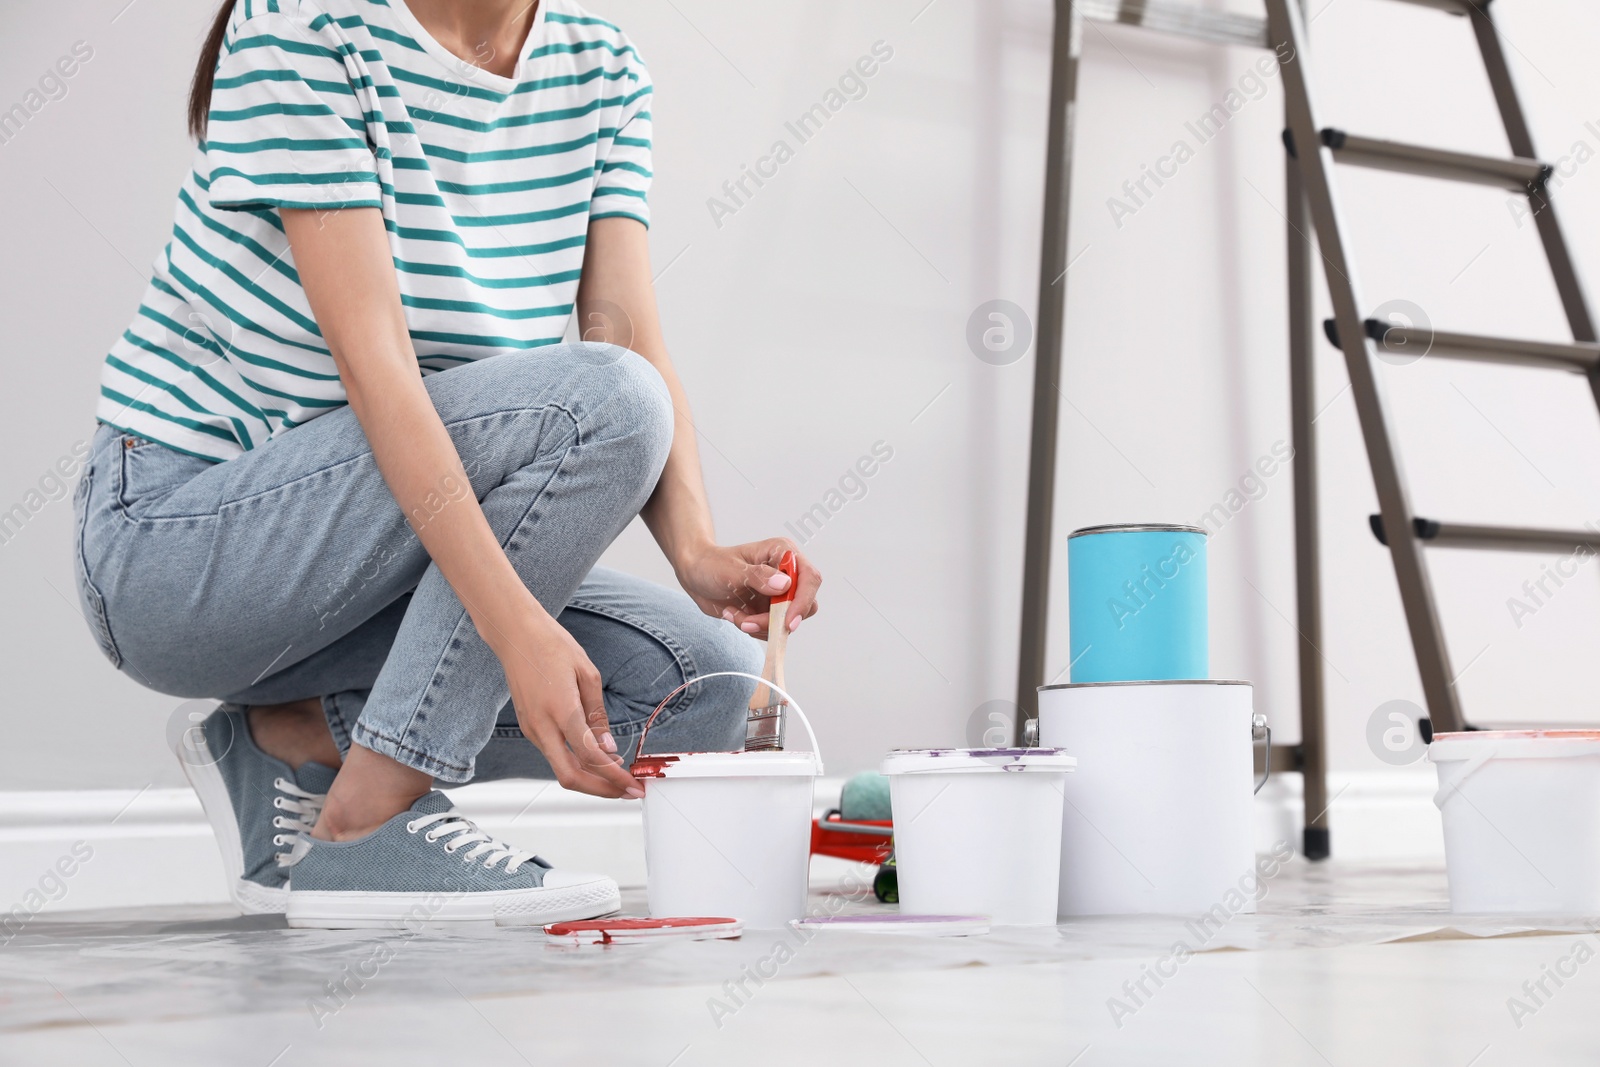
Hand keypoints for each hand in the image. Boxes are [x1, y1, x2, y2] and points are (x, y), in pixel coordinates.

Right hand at [492, 610, 641, 798]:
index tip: (633, 784)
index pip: (590, 757)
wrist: (515, 634)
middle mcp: (542, 726)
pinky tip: (595, 760)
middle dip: (602, 790)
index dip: (614, 777)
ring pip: (561, 769)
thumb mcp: (587, 674)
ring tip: (618, 776)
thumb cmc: (551, 646)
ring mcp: (532, 729)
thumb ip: (597, 715)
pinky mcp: (528, 727)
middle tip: (627, 792)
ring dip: (590, 778)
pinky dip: (576, 764)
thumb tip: (607, 747)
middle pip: (570, 777)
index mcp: (561, 710)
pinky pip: (554, 755)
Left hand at [677, 538, 821, 639]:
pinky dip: (753, 628)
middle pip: (805, 604)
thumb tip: (784, 585)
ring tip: (735, 615)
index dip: (803, 601)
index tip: (788, 622)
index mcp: (782, 554)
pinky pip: (772, 629)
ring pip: (787, 621)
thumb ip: (758, 577)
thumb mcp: (731, 570)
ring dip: (761, 626)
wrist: (695, 575)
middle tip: (748, 623)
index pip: (809, 578)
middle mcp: (786, 573)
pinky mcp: (771, 609)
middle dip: (777, 620)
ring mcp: (780, 593)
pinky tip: (735, 615)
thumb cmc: (712, 564)